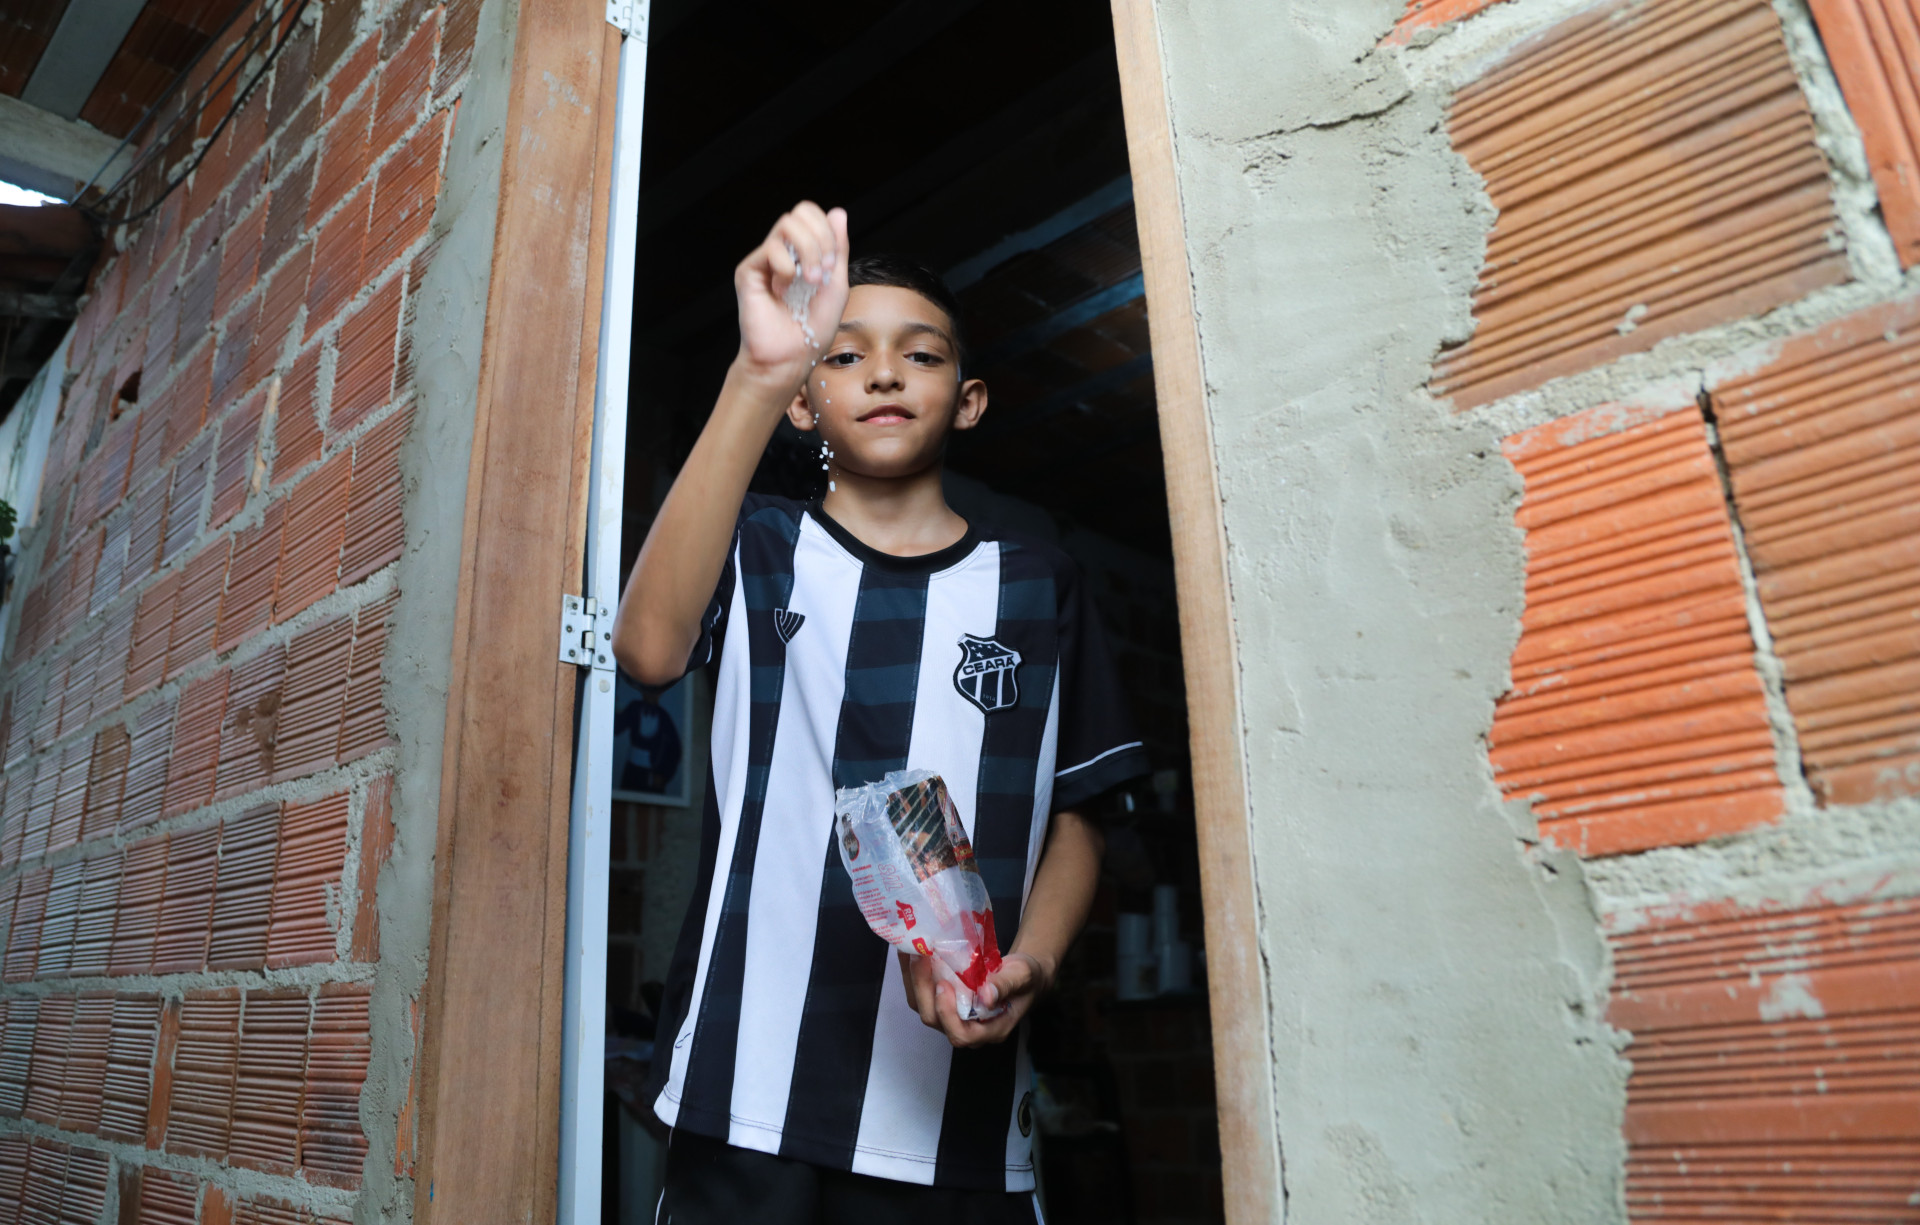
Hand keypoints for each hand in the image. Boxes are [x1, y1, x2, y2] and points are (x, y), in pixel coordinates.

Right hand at [734, 202, 849, 381]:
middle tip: (823, 273)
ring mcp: (765, 259)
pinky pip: (770, 247)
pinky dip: (787, 268)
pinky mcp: (748, 269)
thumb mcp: (837, 284)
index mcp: (803, 253)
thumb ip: (837, 248)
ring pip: (787, 223)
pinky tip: (783, 290)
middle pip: (800, 212)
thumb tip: (838, 212)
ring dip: (808, 250)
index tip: (832, 266)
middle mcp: (783, 252)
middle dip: (821, 239)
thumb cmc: (813, 328)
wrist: (791, 356)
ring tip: (810, 280)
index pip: (811, 215)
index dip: (827, 230)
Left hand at [897, 950, 1052, 1047]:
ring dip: (914, 981)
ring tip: (911, 952)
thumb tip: (986, 995)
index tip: (944, 984)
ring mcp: (954, 1017)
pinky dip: (914, 976)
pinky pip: (923, 996)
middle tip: (921, 959)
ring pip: (924, 1008)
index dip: (947, 1014)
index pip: (961, 1035)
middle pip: (936, 1021)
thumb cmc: (1027, 978)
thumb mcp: (1023, 976)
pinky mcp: (945, 1003)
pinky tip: (911, 953)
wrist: (1023, 975)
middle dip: (923, 991)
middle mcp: (968, 1029)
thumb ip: (1006, 985)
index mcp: (990, 1030)